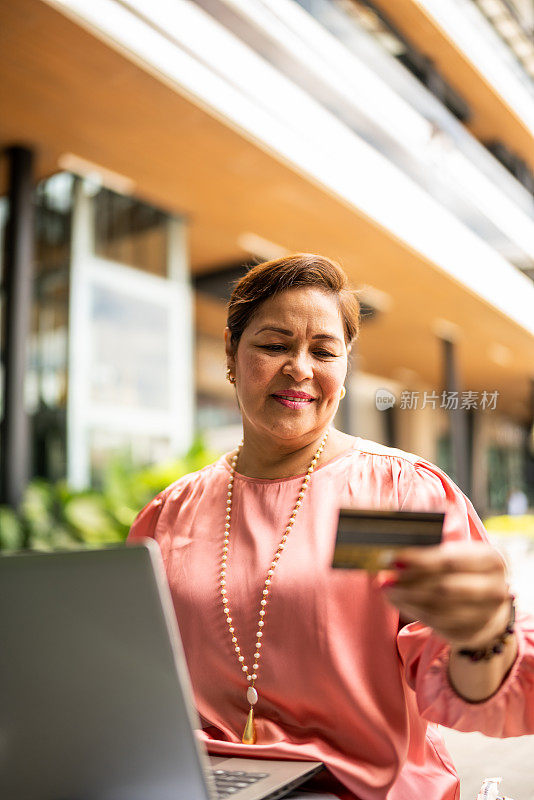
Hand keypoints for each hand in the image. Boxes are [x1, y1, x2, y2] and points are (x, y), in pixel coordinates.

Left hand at [375, 541, 511, 648]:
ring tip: (387, 589)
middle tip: (385, 578)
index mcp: (491, 561)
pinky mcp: (469, 633)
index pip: (450, 561)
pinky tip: (398, 601)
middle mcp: (494, 590)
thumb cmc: (464, 569)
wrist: (488, 602)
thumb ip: (430, 553)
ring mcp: (484, 616)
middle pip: (444, 588)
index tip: (392, 558)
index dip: (419, 560)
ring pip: (437, 609)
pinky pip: (435, 623)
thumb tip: (394, 556)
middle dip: (410, 583)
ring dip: (406, 599)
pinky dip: (412, 611)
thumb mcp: (458, 553)